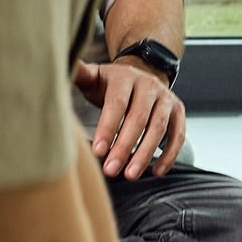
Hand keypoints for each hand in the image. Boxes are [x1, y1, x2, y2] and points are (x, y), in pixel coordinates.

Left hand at [73, 58, 185, 178]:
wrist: (140, 74)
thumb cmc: (110, 84)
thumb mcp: (93, 77)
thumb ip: (80, 74)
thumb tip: (63, 66)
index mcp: (125, 77)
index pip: (117, 104)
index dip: (108, 128)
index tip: (98, 151)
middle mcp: (149, 85)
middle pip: (139, 118)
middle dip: (124, 147)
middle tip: (111, 170)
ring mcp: (166, 98)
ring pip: (159, 128)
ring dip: (145, 154)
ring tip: (130, 175)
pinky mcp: (178, 112)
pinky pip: (178, 135)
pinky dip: (169, 155)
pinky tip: (157, 172)